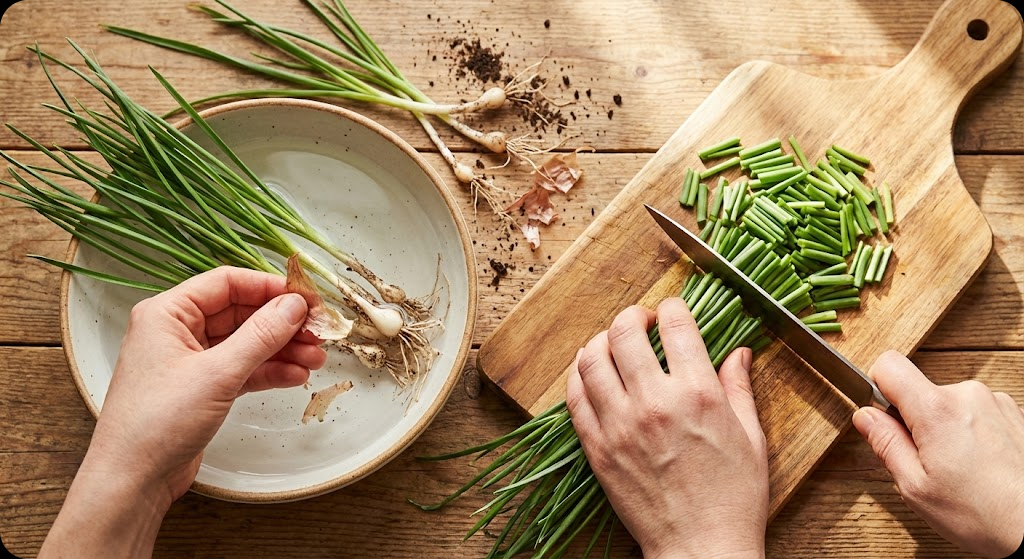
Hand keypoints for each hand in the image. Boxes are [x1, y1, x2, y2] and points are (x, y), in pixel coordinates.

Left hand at [40, 267, 325, 558]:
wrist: (133, 480)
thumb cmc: (157, 422)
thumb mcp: (217, 373)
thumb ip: (260, 335)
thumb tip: (293, 306)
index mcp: (167, 313)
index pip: (227, 283)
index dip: (269, 288)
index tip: (305, 298)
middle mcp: (177, 331)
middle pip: (241, 313)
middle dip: (282, 324)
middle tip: (317, 332)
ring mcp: (190, 361)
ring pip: (246, 343)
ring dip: (282, 349)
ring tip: (315, 359)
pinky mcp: (202, 388)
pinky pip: (243, 368)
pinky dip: (269, 370)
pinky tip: (295, 376)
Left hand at [566, 298, 768, 558]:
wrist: (701, 547)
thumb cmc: (734, 498)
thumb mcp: (751, 438)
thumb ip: (740, 388)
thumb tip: (740, 353)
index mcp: (698, 394)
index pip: (676, 325)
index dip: (673, 307)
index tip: (672, 310)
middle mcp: (654, 402)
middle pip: (625, 333)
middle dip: (633, 316)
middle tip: (641, 321)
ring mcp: (619, 425)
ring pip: (591, 359)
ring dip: (601, 340)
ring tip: (612, 343)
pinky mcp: (597, 448)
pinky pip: (574, 398)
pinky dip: (579, 376)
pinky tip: (591, 372)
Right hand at [853, 351, 1023, 557]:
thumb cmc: (986, 515)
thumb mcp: (916, 487)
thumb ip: (885, 444)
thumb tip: (866, 417)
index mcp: (937, 410)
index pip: (889, 365)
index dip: (876, 387)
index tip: (882, 416)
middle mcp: (969, 395)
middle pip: (920, 392)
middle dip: (914, 423)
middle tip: (926, 464)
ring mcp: (997, 403)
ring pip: (949, 405)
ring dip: (946, 431)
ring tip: (960, 471)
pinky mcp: (1015, 415)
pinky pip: (976, 414)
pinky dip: (971, 435)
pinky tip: (981, 468)